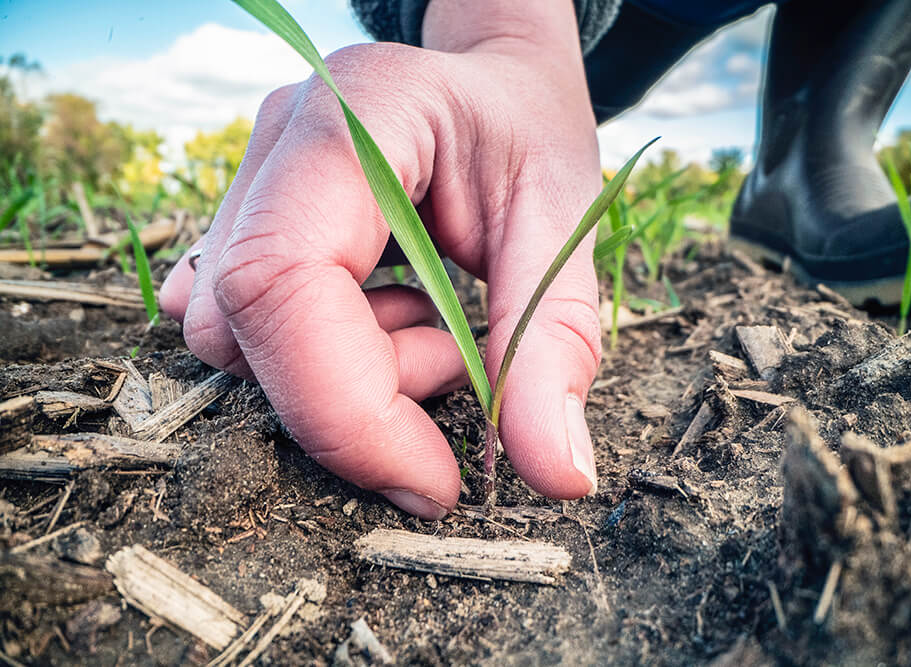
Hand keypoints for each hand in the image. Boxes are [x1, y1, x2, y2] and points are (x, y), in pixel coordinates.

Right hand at [159, 0, 601, 517]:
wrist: (491, 77)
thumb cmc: (528, 128)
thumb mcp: (564, 220)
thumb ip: (555, 342)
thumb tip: (558, 476)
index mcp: (354, 119)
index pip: (283, 280)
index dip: (346, 410)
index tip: (434, 481)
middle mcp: (276, 142)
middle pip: (247, 325)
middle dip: (356, 395)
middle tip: (454, 363)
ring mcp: (247, 180)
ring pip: (236, 340)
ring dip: (346, 374)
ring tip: (432, 326)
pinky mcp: (243, 221)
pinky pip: (246, 328)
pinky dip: (321, 357)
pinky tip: (386, 314)